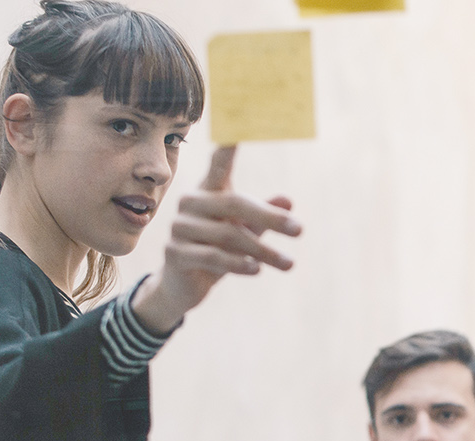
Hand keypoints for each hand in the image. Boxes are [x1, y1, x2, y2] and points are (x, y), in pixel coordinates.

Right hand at [130, 146, 301, 333]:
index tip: (240, 122)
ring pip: (229, 235)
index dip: (229, 143)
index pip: (219, 162)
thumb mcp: (245, 231)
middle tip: (300, 230)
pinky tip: (256, 270)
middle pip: (234, 203)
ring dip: (263, 251)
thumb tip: (288, 199)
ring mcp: (179, 227)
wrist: (182, 285)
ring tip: (289, 264)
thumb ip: (264, 215)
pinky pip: (213, 257)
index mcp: (208, 191)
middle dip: (270, 217)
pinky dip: (238, 264)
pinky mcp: (174, 253)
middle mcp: (190, 203)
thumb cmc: (218, 250)